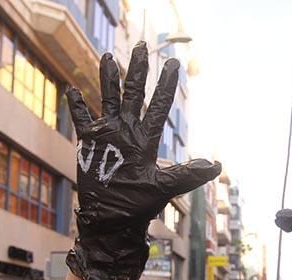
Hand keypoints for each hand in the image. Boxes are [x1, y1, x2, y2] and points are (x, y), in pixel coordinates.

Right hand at [66, 42, 220, 279]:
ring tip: (108, 55)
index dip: (165, 86)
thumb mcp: (166, 186)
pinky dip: (77, 105)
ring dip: (108, 78)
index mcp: (146, 139)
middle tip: (143, 46)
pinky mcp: (90, 143)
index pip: (158, 106)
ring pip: (108, 98)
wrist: (114, 220)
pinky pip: (82, 119)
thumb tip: (216, 166)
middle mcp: (128, 132)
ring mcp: (108, 135)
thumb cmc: (140, 206)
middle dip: (137, 71)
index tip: (173, 64)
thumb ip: (188, 174)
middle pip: (134, 94)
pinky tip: (74, 89)